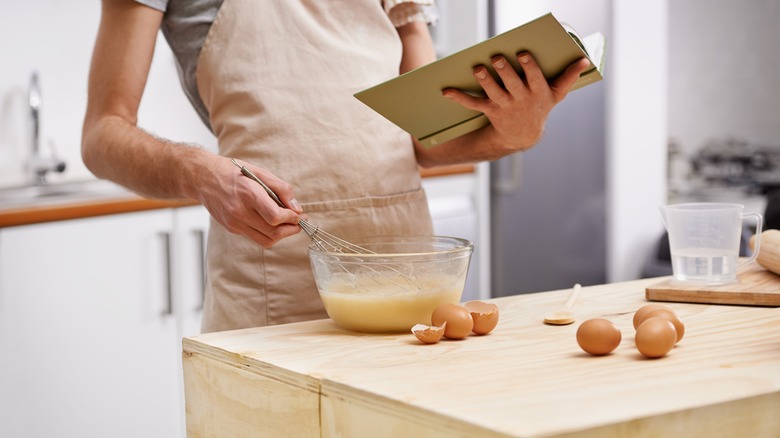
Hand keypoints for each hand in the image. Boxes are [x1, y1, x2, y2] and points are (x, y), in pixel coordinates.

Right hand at [197, 157, 302, 247]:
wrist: (202, 178)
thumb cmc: (232, 172)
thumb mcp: (260, 172)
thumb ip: (282, 189)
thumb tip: (297, 208)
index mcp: (248, 194)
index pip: (275, 217)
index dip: (291, 218)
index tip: (298, 214)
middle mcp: (240, 212)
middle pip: (273, 232)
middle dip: (291, 229)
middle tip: (299, 222)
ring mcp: (234, 223)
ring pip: (266, 240)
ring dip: (281, 235)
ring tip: (288, 224)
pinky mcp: (231, 228)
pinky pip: (255, 236)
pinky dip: (267, 232)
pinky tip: (270, 221)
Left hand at [442, 52, 590, 151]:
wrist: (523, 135)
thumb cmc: (540, 108)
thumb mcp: (556, 94)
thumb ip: (568, 77)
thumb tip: (585, 60)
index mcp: (537, 93)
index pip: (534, 78)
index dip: (528, 67)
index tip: (523, 54)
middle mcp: (520, 100)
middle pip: (511, 84)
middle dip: (503, 71)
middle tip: (496, 57)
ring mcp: (504, 106)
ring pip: (493, 92)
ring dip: (484, 81)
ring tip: (477, 69)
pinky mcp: (489, 110)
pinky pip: (473, 103)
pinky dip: (459, 97)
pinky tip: (446, 90)